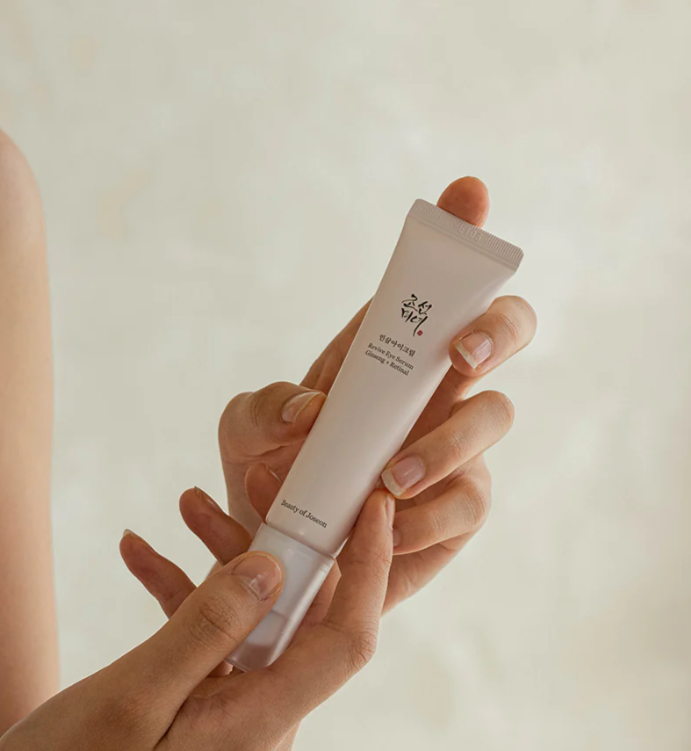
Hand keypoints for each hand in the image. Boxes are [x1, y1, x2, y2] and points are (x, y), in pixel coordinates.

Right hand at [0, 490, 393, 750]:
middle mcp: (261, 734)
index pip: (345, 643)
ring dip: (220, 570)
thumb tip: (275, 567)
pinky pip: (214, 650)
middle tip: (234, 491)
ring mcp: (234, 729)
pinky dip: (185, 603)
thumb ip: (208, 628)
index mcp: (256, 734)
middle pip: (298, 625)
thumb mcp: (131, 695)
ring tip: (179, 509)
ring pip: (252, 628)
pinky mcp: (204, 722)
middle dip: (273, 550)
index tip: (374, 507)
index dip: (369, 571)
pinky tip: (139, 557)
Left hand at [218, 176, 536, 610]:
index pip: (437, 283)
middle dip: (496, 329)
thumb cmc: (268, 475)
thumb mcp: (244, 431)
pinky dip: (425, 516)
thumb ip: (263, 409)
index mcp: (387, 352)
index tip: (469, 193)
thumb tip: (313, 411)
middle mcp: (435, 390)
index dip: (464, 232)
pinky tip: (383, 526)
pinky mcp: (458, 513)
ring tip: (387, 479)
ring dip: (447, 442)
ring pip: (494, 418)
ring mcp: (459, 449)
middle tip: (458, 354)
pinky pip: (467, 505)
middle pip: (505, 331)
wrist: (278, 558)